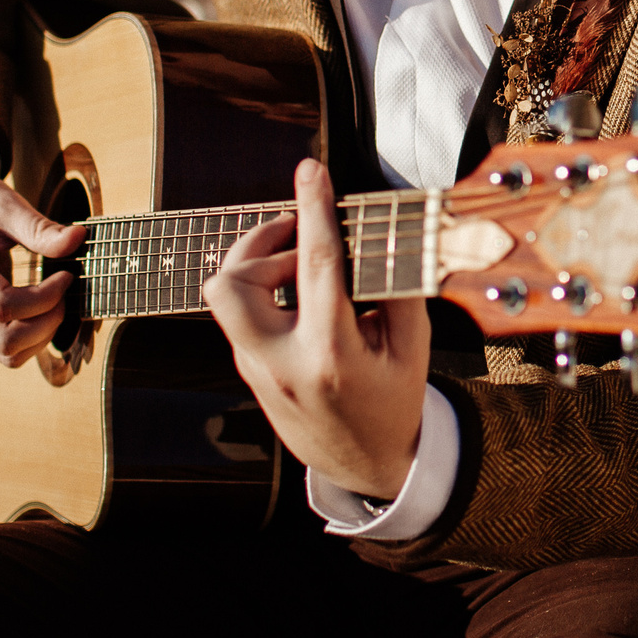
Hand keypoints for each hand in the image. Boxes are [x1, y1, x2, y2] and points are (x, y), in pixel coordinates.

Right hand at [0, 160, 87, 366]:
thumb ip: (38, 226)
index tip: (66, 274)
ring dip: (40, 336)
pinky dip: (29, 340)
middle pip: (4, 340)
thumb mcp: (3, 202)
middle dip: (46, 323)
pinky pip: (1, 348)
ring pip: (4, 353)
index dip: (44, 298)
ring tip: (56, 303)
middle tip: (64, 291)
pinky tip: (43, 310)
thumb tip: (77, 238)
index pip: (3, 306)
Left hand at [205, 159, 428, 500]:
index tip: (310, 171)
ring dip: (258, 267)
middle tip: (296, 235)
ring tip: (300, 265)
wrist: (367, 466)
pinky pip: (241, 316)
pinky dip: (264, 292)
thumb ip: (397, 291)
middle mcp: (282, 363)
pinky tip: (299, 294)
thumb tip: (379, 236)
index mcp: (330, 355)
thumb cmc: (393, 405)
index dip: (313, 209)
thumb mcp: (412, 349)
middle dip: (257, 245)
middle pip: (231, 283)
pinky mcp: (248, 372)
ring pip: (225, 297)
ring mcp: (257, 370)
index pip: (316, 265)